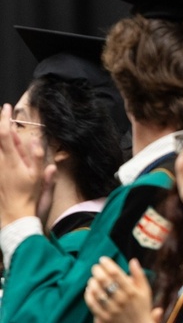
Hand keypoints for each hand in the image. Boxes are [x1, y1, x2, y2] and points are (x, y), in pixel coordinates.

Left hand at [0, 103, 45, 223]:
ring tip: (3, 126)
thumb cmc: (29, 197)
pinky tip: (5, 146)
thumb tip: (36, 140)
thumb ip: (37, 158)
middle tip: (3, 111)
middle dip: (0, 123)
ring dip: (0, 135)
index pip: (4, 135)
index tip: (7, 108)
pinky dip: (1, 148)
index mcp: (12, 160)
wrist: (15, 214)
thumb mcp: (38, 178)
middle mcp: (1, 162)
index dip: (4, 120)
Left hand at [84, 257, 156, 322]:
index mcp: (132, 292)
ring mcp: (113, 310)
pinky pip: (93, 304)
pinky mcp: (105, 319)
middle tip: (95, 268)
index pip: (115, 273)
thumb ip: (139, 276)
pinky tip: (89, 290)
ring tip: (92, 279)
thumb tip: (132, 260)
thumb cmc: (143, 310)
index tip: (103, 260)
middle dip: (97, 271)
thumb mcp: (146, 292)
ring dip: (92, 282)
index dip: (107, 264)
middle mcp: (122, 300)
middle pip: (104, 280)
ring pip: (97, 292)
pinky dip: (89, 295)